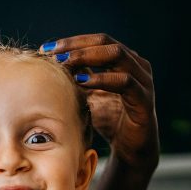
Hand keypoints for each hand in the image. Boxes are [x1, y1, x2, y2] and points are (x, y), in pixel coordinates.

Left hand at [40, 34, 158, 169]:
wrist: (130, 149)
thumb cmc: (109, 119)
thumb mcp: (88, 93)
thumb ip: (76, 75)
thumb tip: (50, 60)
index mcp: (124, 60)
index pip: (97, 40)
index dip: (71, 42)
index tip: (45, 49)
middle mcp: (137, 65)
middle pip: (106, 42)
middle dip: (77, 46)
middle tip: (54, 54)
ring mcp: (143, 80)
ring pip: (117, 55)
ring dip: (88, 57)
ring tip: (65, 63)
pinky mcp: (145, 99)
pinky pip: (125, 82)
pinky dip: (102, 79)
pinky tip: (82, 82)